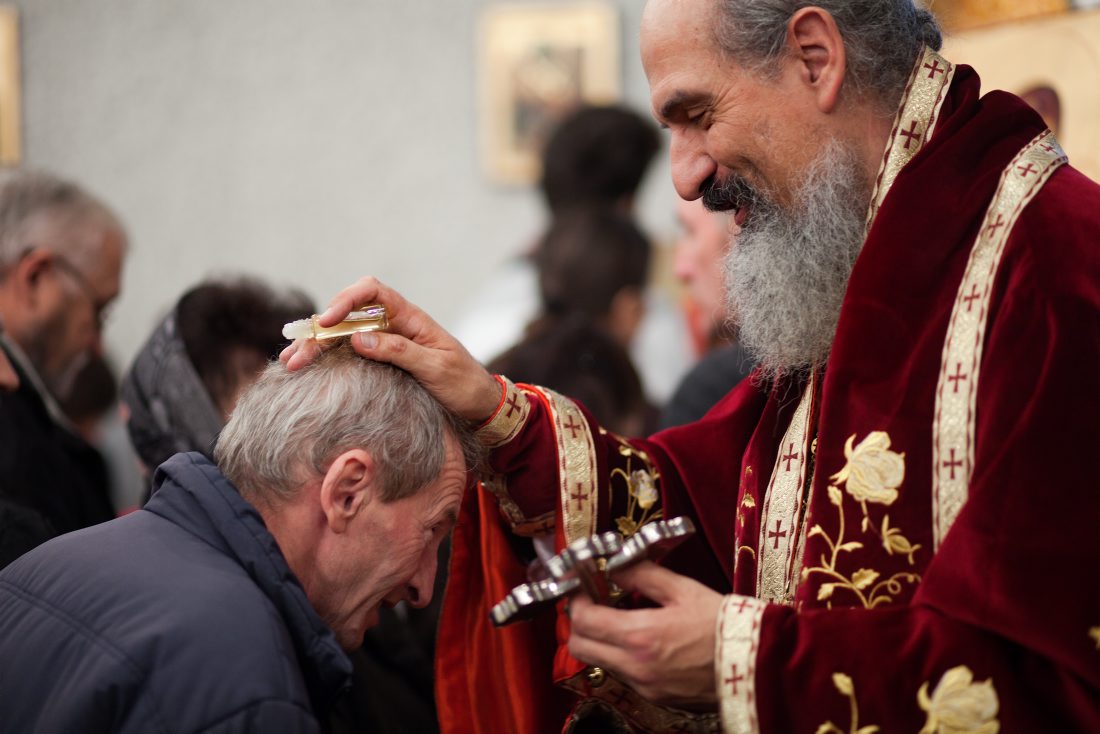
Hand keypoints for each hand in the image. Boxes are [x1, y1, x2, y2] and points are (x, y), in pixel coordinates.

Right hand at [280, 276, 501, 421]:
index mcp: (410, 318)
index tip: (327, 322)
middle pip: (349, 315)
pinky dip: (328, 359)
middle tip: (297, 356)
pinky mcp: (382, 362)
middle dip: (320, 331)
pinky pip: (350, 354)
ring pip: (343, 335)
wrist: (480, 405)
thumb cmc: (464, 383)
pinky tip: (308, 368)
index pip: (372, 292)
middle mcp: (394, 325)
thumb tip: (358, 338)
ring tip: (291, 362)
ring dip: (316, 346)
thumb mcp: (435, 368)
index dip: (346, 301)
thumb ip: (399, 351)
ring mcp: (386, 343)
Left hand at [567, 561, 722, 707]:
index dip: (576, 600)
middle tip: (592, 604)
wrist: (757, 663)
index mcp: (640, 636)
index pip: (583, 620)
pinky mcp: (657, 698)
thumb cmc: (723, 624)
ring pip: (601, 662)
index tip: (582, 587)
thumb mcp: (682, 589)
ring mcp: (645, 686)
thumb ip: (642, 575)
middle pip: (580, 648)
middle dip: (578, 624)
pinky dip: (623, 656)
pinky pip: (625, 675)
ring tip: (621, 619)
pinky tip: (643, 640)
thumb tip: (615, 568)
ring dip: (601, 641)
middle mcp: (636, 667)